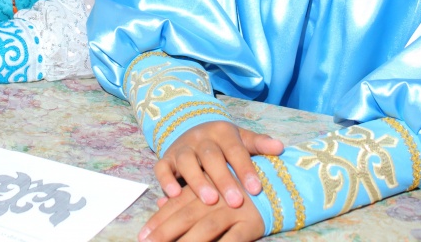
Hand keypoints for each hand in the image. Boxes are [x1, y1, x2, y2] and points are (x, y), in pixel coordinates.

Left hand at [139, 184, 264, 241]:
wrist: (277, 184)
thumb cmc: (236, 188)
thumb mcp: (210, 185)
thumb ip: (185, 194)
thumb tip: (159, 203)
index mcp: (203, 186)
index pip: (175, 205)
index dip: (158, 221)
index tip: (142, 237)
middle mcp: (216, 196)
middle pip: (186, 214)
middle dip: (165, 232)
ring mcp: (234, 209)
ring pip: (207, 226)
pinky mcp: (251, 222)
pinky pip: (234, 240)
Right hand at [156, 121, 283, 207]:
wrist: (191, 129)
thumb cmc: (224, 143)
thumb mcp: (242, 139)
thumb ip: (259, 144)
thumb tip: (280, 147)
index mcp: (222, 132)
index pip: (235, 149)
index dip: (245, 168)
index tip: (256, 189)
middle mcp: (200, 138)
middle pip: (211, 156)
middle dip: (223, 179)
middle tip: (235, 201)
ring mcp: (182, 148)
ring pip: (186, 161)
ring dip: (197, 181)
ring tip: (209, 201)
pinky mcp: (166, 158)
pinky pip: (162, 168)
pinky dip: (166, 181)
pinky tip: (174, 196)